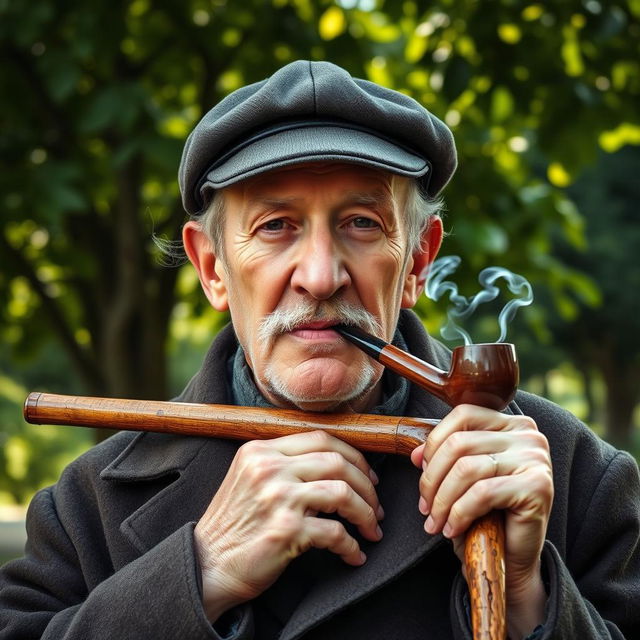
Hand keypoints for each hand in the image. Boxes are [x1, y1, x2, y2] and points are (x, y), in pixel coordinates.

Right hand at [194, 431, 382, 621]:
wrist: (206, 565)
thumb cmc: (232, 525)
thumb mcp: (249, 478)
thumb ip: (282, 463)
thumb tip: (335, 464)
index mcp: (261, 450)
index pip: (320, 437)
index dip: (352, 454)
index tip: (366, 474)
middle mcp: (269, 468)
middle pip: (337, 461)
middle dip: (366, 484)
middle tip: (375, 504)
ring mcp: (278, 497)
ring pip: (342, 493)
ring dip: (365, 513)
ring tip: (371, 528)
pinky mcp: (286, 530)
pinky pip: (335, 532)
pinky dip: (351, 545)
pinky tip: (354, 555)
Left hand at [410, 405, 552, 636]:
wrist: (513, 558)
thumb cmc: (486, 514)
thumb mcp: (463, 478)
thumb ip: (444, 456)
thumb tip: (416, 453)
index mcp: (510, 423)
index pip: (462, 416)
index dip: (434, 443)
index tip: (420, 470)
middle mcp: (528, 435)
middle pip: (460, 443)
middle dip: (432, 478)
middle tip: (424, 506)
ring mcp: (535, 459)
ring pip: (467, 468)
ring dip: (442, 500)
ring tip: (435, 522)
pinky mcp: (538, 486)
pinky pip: (482, 493)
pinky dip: (459, 513)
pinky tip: (452, 529)